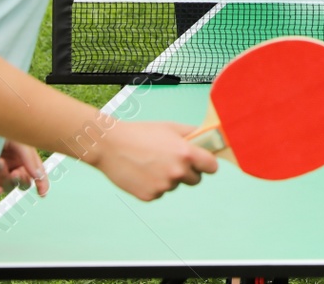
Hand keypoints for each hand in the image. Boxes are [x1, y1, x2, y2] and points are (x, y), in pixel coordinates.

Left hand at [0, 140, 48, 197]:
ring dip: (6, 178)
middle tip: (16, 173)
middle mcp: (13, 164)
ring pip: (8, 186)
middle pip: (23, 182)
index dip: (42, 182)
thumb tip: (38, 176)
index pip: (37, 171)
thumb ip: (30, 159)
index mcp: (25, 155)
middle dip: (22, 179)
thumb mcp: (19, 140)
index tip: (42, 193)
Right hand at [87, 121, 218, 200]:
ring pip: (175, 185)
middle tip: (172, 160)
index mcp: (185, 153)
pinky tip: (142, 172)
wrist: (111, 146)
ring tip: (151, 162)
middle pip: (196, 180)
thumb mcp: (170, 127)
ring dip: (168, 178)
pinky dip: (153, 185)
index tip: (203, 163)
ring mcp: (164, 186)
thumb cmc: (141, 133)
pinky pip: (160, 192)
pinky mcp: (150, 196)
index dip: (208, 164)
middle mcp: (177, 172)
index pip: (212, 167)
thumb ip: (191, 133)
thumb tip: (208, 137)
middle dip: (188, 172)